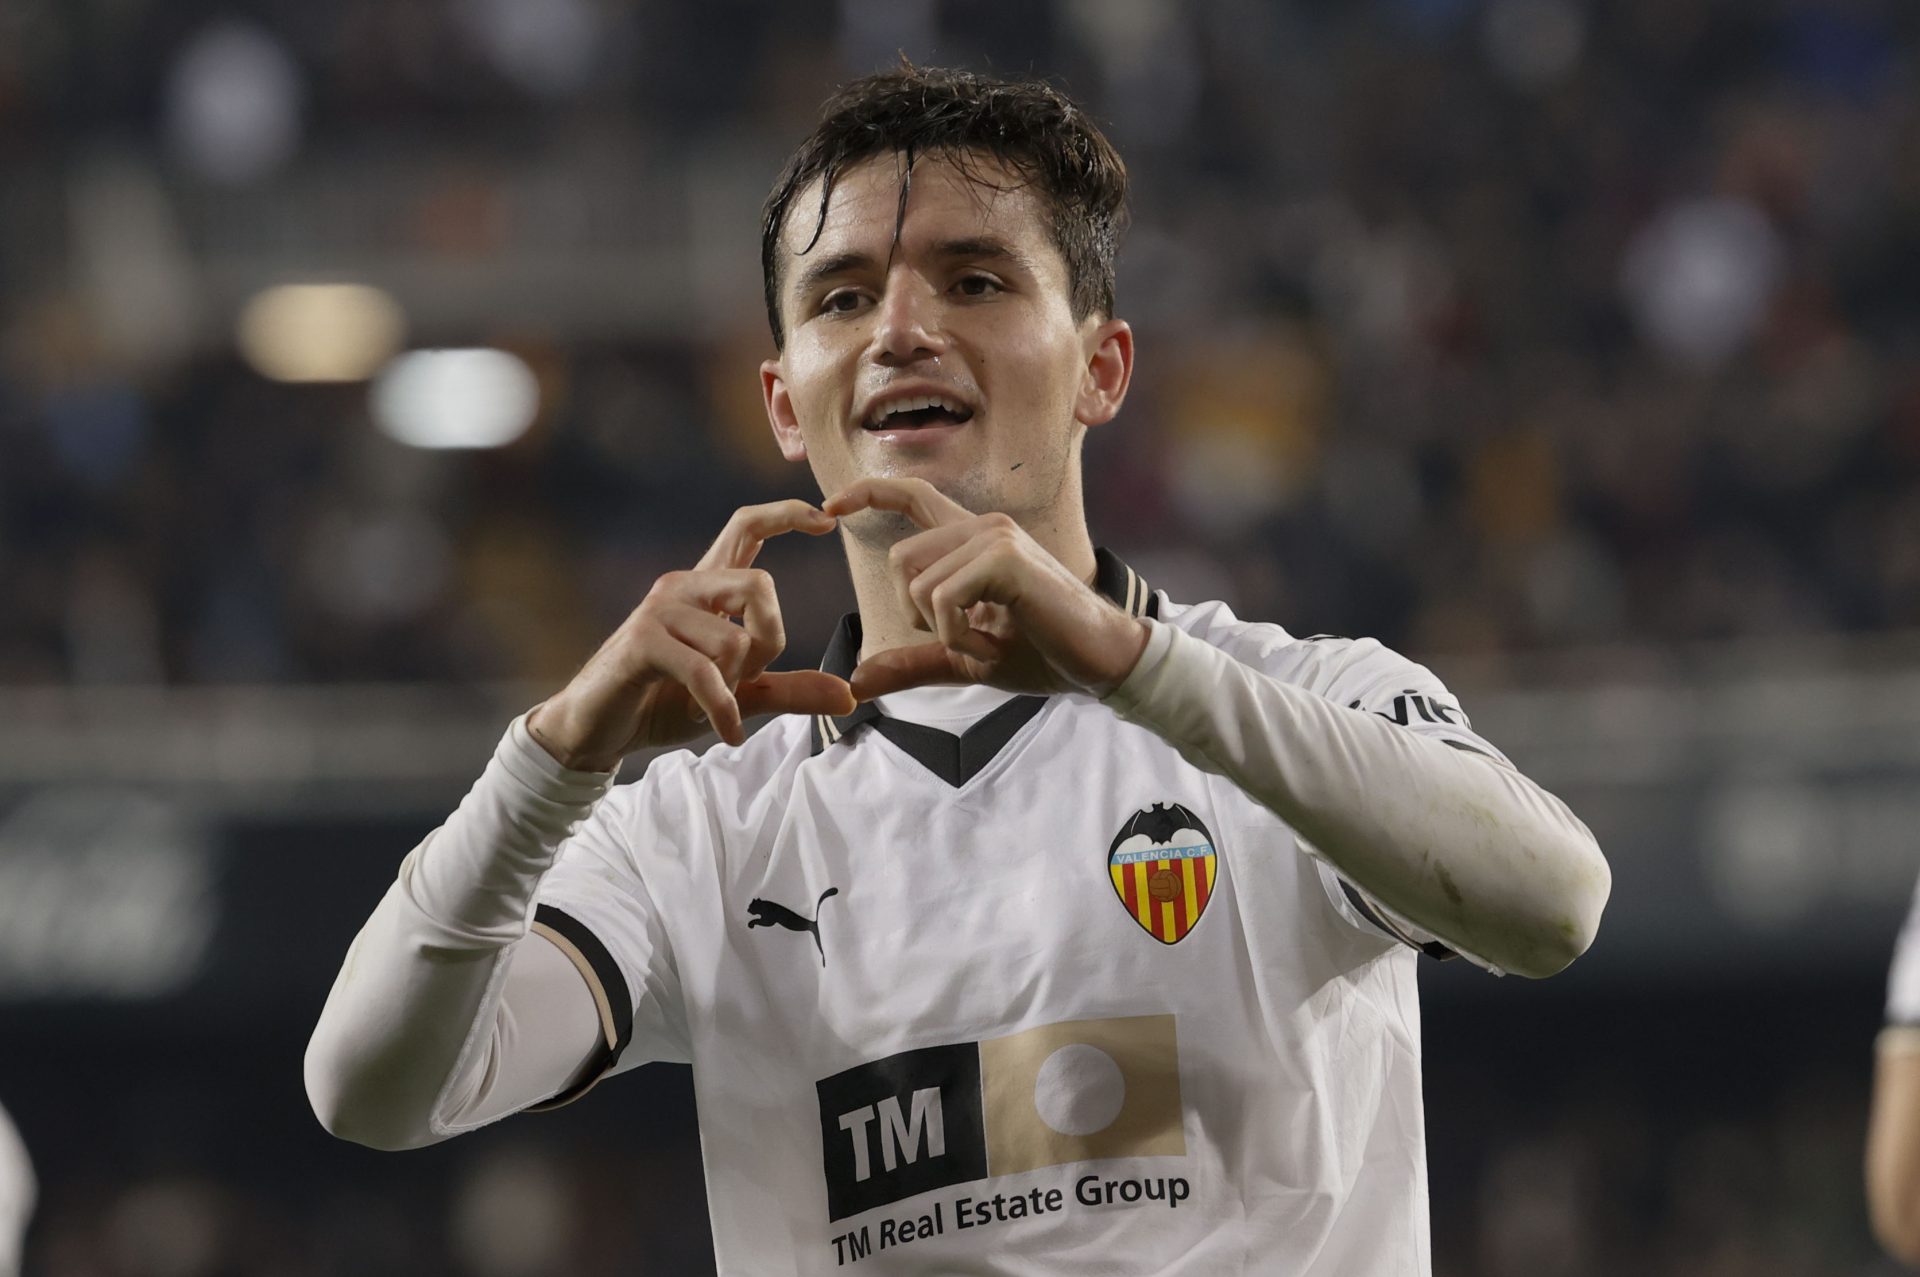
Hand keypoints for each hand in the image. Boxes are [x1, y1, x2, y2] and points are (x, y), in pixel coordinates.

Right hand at [526, 500, 856, 768]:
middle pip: (760, 585)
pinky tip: (726, 732)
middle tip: (746, 677)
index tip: (826, 521)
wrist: (597, 731)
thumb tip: (847, 696)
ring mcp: (660, 612)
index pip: (746, 528)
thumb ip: (790, 691)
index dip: (786, 515)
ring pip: (734, 640)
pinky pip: (705, 672)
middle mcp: (683, 587)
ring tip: (710, 703)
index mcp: (707, 589)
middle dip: (769, 640)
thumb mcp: (737, 697)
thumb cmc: (664, 703)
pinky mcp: (642, 643)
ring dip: (734, 686)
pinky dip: (722, 709)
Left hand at [821, 478, 1149, 701]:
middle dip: (916, 615)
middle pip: (899, 561)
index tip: (828, 507)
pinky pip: (943, 598)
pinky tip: (993, 646)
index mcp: (971, 540)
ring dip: (942, 632)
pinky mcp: (1005, 558)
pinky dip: (958, 637)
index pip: (911, 496)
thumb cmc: (1040, 654)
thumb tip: (856, 682)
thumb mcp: (963, 659)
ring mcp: (995, 537)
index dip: (866, 494)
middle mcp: (982, 526)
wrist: (1099, 662)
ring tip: (986, 643)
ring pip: (918, 582)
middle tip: (964, 641)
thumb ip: (912, 662)